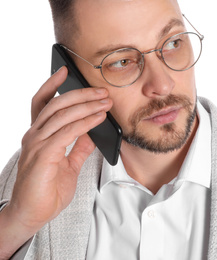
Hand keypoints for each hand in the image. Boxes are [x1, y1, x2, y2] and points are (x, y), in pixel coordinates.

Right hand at [0, 67, 112, 257]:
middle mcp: (35, 135)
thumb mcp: (68, 163)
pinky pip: (66, 133)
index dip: (53, 85)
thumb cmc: (47, 189)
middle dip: (81, 94)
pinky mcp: (43, 155)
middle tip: (102, 91)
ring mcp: (36, 144)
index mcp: (39, 135)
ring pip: (61, 115)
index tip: (67, 71)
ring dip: (87, 106)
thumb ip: (78, 147)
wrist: (33, 214)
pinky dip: (84, 123)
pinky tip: (98, 118)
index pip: (43, 103)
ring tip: (105, 102)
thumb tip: (92, 133)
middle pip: (56, 104)